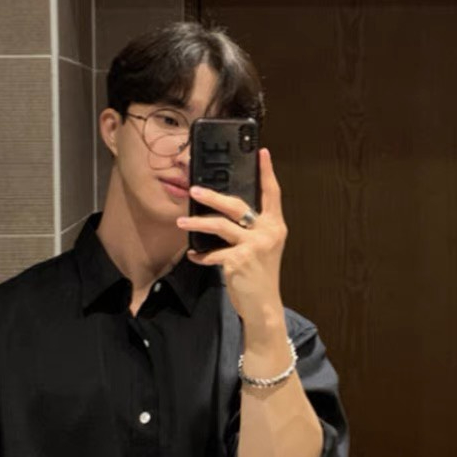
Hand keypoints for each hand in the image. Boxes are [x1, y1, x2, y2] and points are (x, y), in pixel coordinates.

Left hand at [177, 147, 287, 335]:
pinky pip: (212, 253)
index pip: (273, 193)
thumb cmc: (259, 275)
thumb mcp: (263, 248)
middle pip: (237, 205)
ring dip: (197, 223)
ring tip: (181, 222)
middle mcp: (267, 233)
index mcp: (275, 225)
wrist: (263, 305)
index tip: (261, 151)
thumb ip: (251, 229)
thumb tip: (222, 212)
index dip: (267, 172)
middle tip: (193, 190)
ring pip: (220, 226)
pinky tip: (193, 255)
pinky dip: (200, 255)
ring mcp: (254, 247)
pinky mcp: (238, 261)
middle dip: (212, 196)